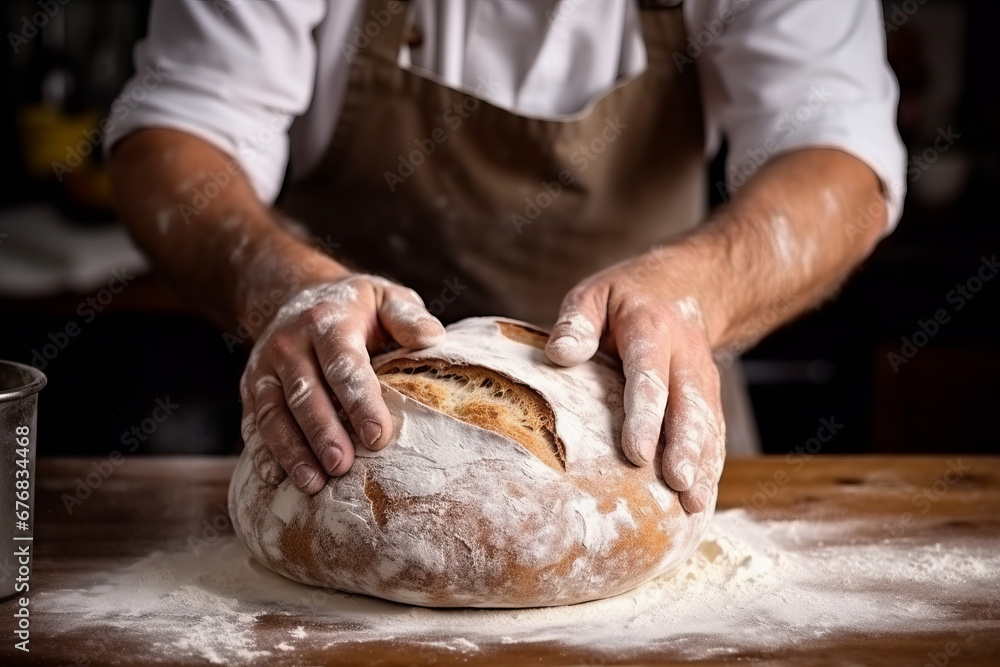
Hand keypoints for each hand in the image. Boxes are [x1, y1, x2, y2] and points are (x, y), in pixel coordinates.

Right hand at [240, 274, 445, 492]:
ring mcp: (265, 367)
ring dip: (291, 451)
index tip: (379, 437)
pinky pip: (253, 421)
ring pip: (274, 413)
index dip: (360, 402)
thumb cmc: (356, 306)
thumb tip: (433, 338)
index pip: (344, 365)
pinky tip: (276, 479)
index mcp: (328, 322)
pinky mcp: (251, 387)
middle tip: (342, 466)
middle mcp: (290, 343)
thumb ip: (408, 316)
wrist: (297, 293)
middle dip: (323, 433)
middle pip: (305, 394)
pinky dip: (262, 451)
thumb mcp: (385, 297)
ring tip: (312, 483)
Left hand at [545, 249, 725, 512]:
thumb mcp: (595, 294)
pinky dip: (711, 469)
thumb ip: (577, 321)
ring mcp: (703, 380)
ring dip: (704, 466)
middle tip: (679, 486)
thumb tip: (560, 354)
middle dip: (685, 449)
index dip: (645, 416)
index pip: (649, 378)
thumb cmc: (625, 299)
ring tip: (694, 506)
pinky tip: (701, 503)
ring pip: (707, 425)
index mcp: (653, 331)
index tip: (637, 453)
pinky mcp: (710, 399)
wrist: (686, 288)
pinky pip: (714, 435)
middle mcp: (685, 358)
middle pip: (688, 407)